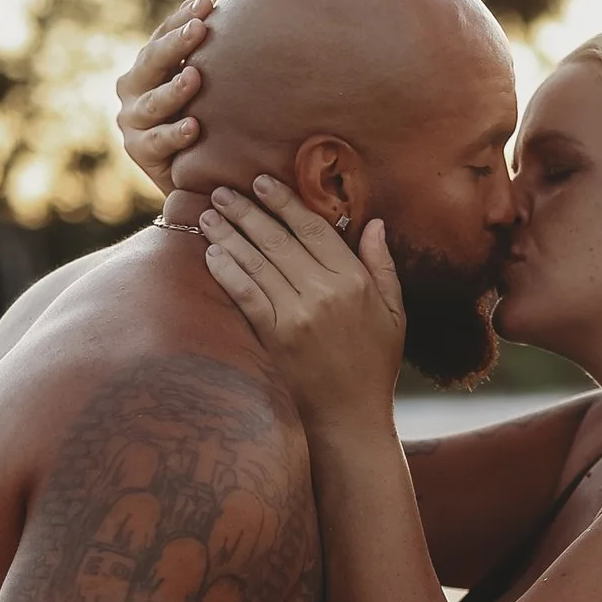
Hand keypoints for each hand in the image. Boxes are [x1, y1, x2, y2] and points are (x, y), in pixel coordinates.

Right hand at [114, 0, 212, 192]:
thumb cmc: (204, 121)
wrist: (191, 175)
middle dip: (175, 44)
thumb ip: (208, 57)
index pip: (161, 36)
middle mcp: (133, 88)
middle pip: (152, 62)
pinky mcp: (139, 151)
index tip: (207, 3)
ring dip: (173, 90)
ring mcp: (132, 120)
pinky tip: (193, 127)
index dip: (181, 19)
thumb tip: (231, 15)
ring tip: (194, 77)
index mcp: (147, 66)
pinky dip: (175, 134)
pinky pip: (158, 142)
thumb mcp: (203, 87)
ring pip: (152, 102)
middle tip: (199, 28)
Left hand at [200, 178, 405, 432]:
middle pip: (278, 239)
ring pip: (256, 262)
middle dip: (247, 211)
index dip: (285, 202)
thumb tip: (373, 223)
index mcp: (354, 281)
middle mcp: (324, 294)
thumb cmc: (374, 365)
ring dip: (229, 234)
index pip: (314, 228)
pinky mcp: (273, 338)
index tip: (262, 182)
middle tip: (222, 191)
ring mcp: (296, 316)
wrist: (350, 419)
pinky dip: (226, 271)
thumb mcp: (393, 313)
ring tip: (208, 215)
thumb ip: (382, 265)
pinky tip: (211, 254)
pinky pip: (245, 295)